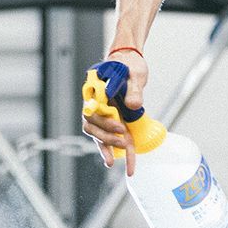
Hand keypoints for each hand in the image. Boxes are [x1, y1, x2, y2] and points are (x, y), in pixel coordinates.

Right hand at [81, 50, 148, 177]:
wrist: (129, 62)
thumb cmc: (129, 65)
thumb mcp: (135, 73)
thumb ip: (134, 88)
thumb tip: (133, 105)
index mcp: (96, 92)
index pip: (92, 112)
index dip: (103, 122)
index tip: (119, 126)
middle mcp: (96, 106)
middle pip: (92, 126)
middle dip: (106, 136)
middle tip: (123, 138)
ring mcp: (103, 115)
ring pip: (98, 135)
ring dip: (107, 146)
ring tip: (116, 157)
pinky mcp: (114, 121)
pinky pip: (110, 139)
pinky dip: (114, 152)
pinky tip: (120, 164)